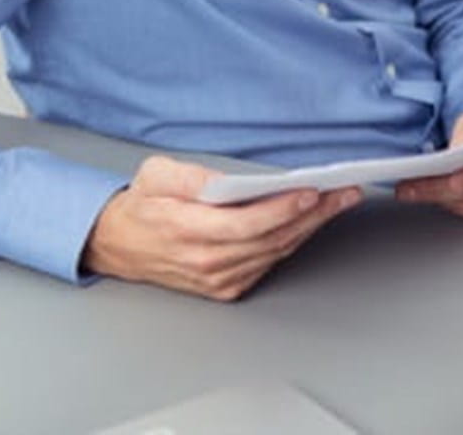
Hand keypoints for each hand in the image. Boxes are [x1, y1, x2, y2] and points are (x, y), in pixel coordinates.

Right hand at [82, 155, 361, 299]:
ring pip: (275, 252)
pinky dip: (293, 241)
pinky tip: (312, 222)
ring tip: (338, 202)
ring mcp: (216, 278)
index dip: (282, 210)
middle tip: (345, 193)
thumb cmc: (141, 206)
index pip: (245, 224)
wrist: (117, 244)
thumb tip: (228, 181)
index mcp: (186, 230)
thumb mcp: (156, 175)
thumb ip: (191, 176)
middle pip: (270, 239)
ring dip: (311, 227)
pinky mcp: (224, 287)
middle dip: (314, 215)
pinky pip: (268, 263)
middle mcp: (204, 260)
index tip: (312, 193)